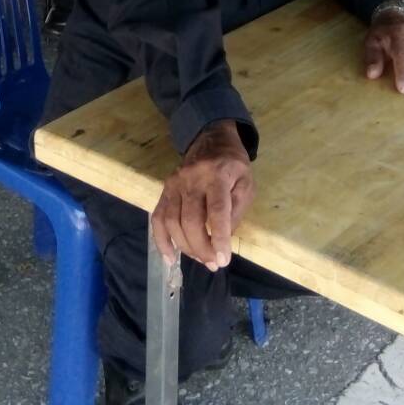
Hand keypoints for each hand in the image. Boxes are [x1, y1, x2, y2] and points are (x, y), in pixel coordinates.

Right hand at [151, 119, 252, 270]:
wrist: (211, 140)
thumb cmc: (233, 166)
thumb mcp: (246, 184)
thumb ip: (236, 211)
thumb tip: (221, 240)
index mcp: (217, 175)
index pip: (216, 210)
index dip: (218, 237)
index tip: (223, 260)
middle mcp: (191, 179)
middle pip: (191, 220)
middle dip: (202, 248)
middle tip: (214, 264)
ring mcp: (174, 184)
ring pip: (173, 222)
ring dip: (186, 247)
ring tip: (201, 259)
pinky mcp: (164, 191)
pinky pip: (158, 218)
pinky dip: (161, 240)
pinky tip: (170, 257)